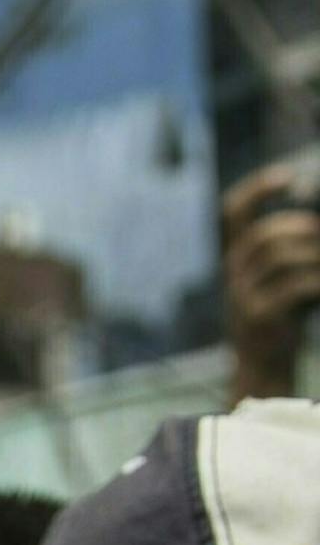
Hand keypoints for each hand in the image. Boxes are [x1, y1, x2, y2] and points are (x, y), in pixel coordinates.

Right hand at [223, 160, 319, 403]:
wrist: (264, 367)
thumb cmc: (282, 316)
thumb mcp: (281, 276)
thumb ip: (292, 248)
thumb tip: (314, 225)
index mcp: (238, 259)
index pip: (234, 213)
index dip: (258, 190)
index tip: (289, 178)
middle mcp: (233, 275)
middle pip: (265, 235)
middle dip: (301, 229)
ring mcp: (242, 297)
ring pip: (281, 258)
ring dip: (313, 256)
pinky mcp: (258, 316)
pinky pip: (294, 286)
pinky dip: (317, 282)